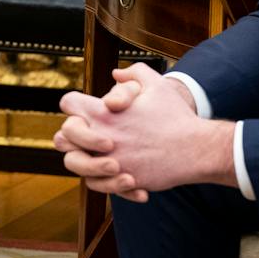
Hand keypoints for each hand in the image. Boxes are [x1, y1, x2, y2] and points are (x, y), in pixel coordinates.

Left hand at [55, 65, 228, 199]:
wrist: (196, 149)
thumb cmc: (176, 116)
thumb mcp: (156, 85)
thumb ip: (134, 74)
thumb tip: (116, 73)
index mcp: (103, 112)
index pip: (68, 103)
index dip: (75, 105)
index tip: (87, 110)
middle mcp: (100, 136)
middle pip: (63, 136)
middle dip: (72, 135)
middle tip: (92, 136)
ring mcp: (108, 160)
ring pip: (73, 163)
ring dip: (84, 160)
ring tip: (105, 157)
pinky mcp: (119, 180)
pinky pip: (96, 184)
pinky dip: (105, 181)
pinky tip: (123, 174)